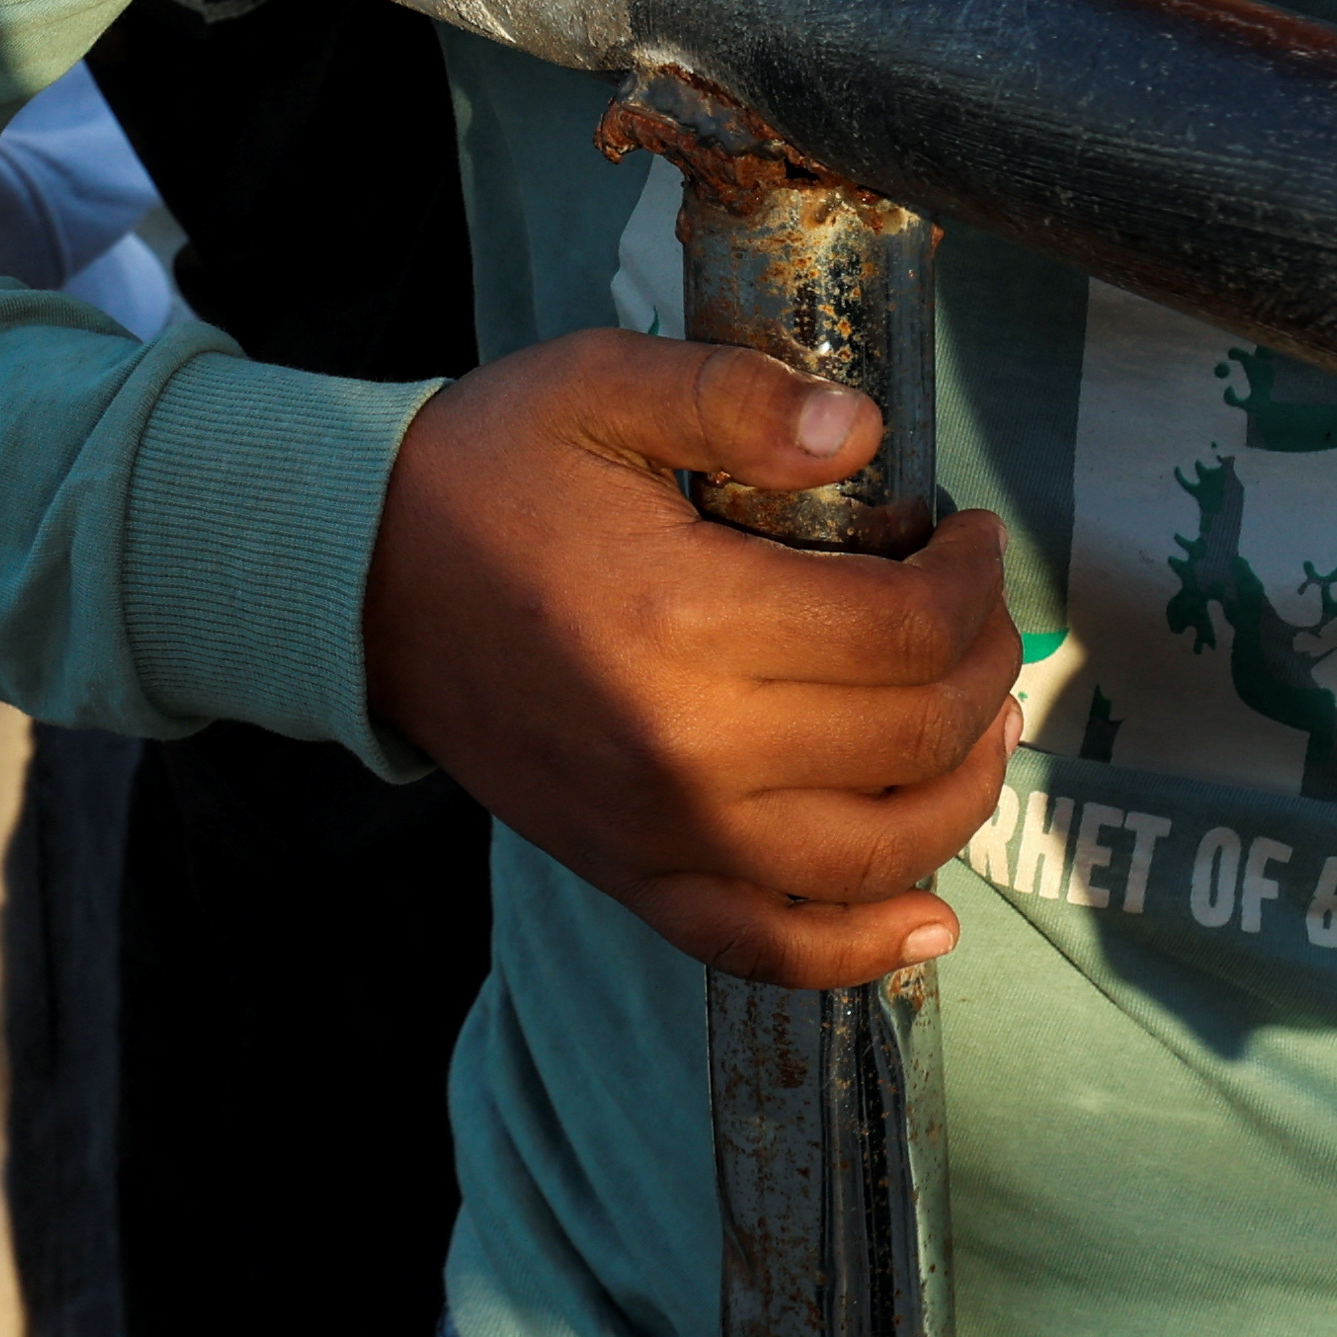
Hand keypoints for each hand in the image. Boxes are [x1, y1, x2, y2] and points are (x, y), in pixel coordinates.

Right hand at [358, 329, 1017, 987]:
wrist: (354, 581)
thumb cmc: (483, 473)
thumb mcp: (599, 385)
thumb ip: (735, 397)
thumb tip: (866, 436)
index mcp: (687, 615)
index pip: (902, 627)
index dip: (969, 580)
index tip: (968, 535)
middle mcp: (686, 748)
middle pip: (909, 738)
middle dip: (981, 667)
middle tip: (977, 612)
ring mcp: (659, 830)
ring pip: (872, 855)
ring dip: (960, 795)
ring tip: (978, 726)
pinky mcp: (629, 874)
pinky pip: (767, 946)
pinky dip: (859, 951)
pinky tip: (927, 920)